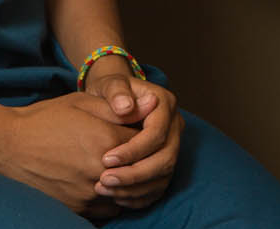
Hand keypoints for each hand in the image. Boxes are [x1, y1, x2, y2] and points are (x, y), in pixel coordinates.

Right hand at [0, 91, 134, 215]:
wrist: (8, 145)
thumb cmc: (45, 119)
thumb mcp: (83, 103)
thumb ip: (119, 109)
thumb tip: (151, 106)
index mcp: (105, 140)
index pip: (145, 142)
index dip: (145, 136)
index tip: (138, 131)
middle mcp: (101, 171)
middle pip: (139, 171)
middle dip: (140, 161)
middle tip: (134, 152)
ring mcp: (88, 193)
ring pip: (127, 194)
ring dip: (129, 183)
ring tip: (121, 169)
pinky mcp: (77, 208)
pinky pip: (108, 209)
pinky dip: (112, 199)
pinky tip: (106, 185)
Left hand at [84, 65, 184, 212]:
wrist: (116, 98)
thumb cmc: (111, 90)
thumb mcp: (111, 83)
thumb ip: (116, 91)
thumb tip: (126, 107)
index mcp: (164, 103)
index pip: (156, 134)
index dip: (133, 150)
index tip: (106, 159)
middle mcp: (174, 125)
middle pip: (165, 158)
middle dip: (135, 174)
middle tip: (104, 180)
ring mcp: (173, 144)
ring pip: (164, 175)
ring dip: (135, 188)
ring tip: (105, 189)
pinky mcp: (166, 161)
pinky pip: (160, 185)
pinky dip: (139, 195)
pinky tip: (116, 196)